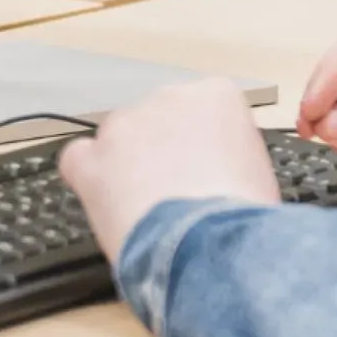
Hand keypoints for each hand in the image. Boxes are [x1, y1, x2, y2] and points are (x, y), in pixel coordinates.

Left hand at [58, 77, 280, 266]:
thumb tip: (219, 169)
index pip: (205, 108)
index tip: (207, 165)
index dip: (203, 142)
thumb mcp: (258, 170)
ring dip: (129, 165)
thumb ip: (231, 153)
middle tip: (178, 190)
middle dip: (164, 151)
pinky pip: (79, 157)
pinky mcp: (93, 159)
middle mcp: (168, 99)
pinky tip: (105, 197)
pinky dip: (88, 175)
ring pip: (119, 138)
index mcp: (216, 96)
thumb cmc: (241, 213)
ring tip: (147, 206)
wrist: (210, 240)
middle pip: (159, 119)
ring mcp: (126, 125)